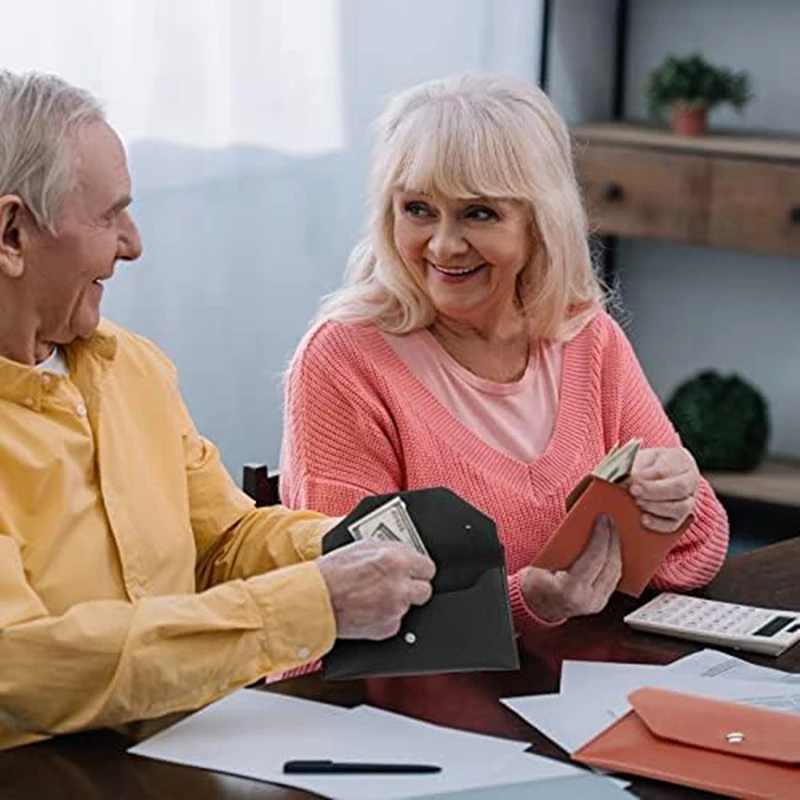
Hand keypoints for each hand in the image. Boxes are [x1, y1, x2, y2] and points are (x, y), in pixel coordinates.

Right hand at [317, 540, 435, 639]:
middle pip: (425, 590)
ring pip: (408, 606)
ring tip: (374, 595)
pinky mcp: (387, 628)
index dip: (419, 569)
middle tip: (399, 584)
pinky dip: (385, 617)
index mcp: (397, 560)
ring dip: (397, 601)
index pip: (428, 567)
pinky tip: (369, 608)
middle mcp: (400, 586)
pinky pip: (395, 621)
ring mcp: (395, 610)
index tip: (415, 570)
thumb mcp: (363, 546)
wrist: (313, 599)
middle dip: (413, 586)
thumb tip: (406, 554)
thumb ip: (391, 550)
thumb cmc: (332, 571)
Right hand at [520, 515, 621, 622]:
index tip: (603, 518)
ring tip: (613, 532)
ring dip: (616, 550)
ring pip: (616, 573)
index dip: (602, 535)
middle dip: (612, 539)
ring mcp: (595, 604)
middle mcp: (586, 599)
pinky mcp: (599, 603)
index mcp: (570, 588)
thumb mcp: (543, 561)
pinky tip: (612, 549)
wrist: (532, 606)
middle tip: (610, 521)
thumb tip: (582, 524)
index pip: (595, 557)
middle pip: (610, 564)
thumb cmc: (533, 584)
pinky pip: (613, 579)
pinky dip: (614, 561)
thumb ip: (564, 546)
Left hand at [626, 447, 698, 532]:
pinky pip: (673, 524)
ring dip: (655, 507)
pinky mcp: (681, 518)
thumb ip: (636, 467)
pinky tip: (644, 520)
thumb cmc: (651, 464)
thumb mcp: (643, 459)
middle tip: (633, 491)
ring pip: (679, 508)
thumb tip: (623, 479)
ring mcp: (688, 501)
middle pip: (678, 488)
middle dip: (653, 491)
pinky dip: (658, 524)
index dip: (647, 477)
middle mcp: (690, 481)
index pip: (666, 469)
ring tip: (638, 503)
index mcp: (681, 461)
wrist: (662, 472)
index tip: (631, 481)